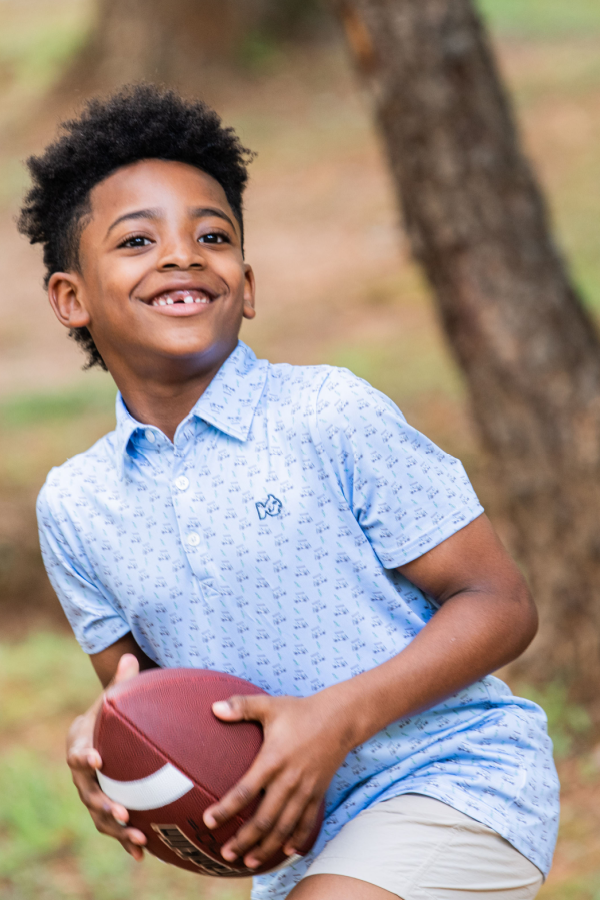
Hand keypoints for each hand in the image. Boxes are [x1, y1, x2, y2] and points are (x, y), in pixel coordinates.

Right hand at [66, 654, 146, 860]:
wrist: (103, 736)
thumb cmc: (110, 715)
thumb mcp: (113, 698)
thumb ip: (122, 682)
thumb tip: (130, 657)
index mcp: (80, 745)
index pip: (77, 753)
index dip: (85, 757)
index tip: (97, 758)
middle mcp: (82, 776)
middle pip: (88, 793)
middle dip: (103, 804)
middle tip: (121, 811)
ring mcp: (93, 794)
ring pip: (100, 816)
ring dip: (116, 829)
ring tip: (136, 836)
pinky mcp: (107, 809)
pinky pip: (114, 829)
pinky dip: (126, 842)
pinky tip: (143, 854)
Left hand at [203, 691, 352, 869]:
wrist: (340, 718)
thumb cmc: (300, 711)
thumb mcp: (269, 705)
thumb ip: (241, 706)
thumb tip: (213, 707)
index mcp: (273, 759)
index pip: (246, 790)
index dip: (226, 808)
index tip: (209, 821)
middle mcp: (289, 779)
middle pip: (264, 818)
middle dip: (244, 839)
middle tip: (226, 854)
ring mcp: (306, 789)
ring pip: (284, 827)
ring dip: (267, 847)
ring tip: (249, 862)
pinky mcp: (318, 793)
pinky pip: (306, 822)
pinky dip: (296, 839)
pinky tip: (285, 852)